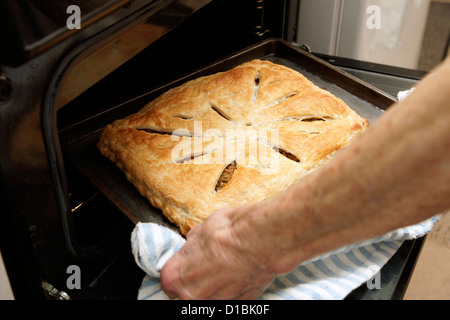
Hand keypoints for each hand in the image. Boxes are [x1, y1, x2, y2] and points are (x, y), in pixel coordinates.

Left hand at [160, 206, 275, 299]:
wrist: (259, 239)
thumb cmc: (229, 231)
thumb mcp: (200, 230)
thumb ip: (193, 245)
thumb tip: (195, 246)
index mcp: (175, 276)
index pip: (168, 282)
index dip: (180, 271)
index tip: (187, 266)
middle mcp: (192, 295)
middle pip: (188, 293)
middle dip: (197, 281)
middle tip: (210, 265)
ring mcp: (216, 302)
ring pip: (210, 298)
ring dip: (216, 286)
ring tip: (228, 268)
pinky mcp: (239, 303)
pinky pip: (232, 298)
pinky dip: (235, 289)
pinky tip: (241, 274)